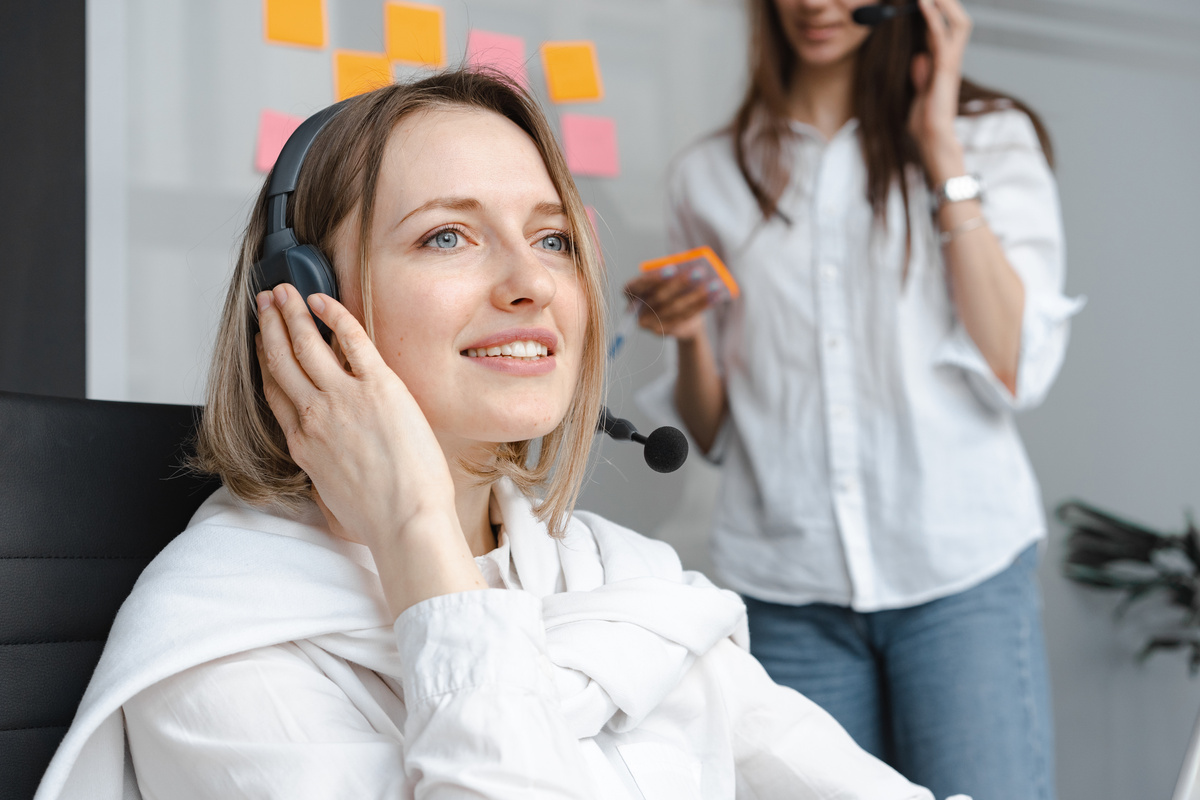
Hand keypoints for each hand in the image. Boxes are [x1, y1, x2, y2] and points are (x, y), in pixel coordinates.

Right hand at [255, 283, 457, 551]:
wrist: (406, 521)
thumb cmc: (379, 519)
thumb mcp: (332, 502)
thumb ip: (324, 479)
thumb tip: (329, 478)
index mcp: (303, 445)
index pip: (275, 392)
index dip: (265, 361)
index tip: (263, 342)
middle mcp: (314, 416)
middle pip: (281, 361)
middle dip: (270, 326)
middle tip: (265, 303)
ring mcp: (343, 398)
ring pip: (305, 344)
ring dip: (290, 313)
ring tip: (283, 291)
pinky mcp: (378, 386)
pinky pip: (350, 338)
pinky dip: (332, 314)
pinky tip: (322, 299)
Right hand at [623, 269, 712, 341]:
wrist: (683, 318)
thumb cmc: (673, 289)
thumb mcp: (671, 277)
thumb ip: (675, 272)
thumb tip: (690, 267)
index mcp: (631, 292)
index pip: (635, 285)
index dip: (653, 278)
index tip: (672, 269)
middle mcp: (635, 310)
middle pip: (658, 297)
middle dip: (680, 284)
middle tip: (699, 272)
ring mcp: (648, 324)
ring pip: (674, 309)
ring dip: (696, 295)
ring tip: (714, 284)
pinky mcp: (662, 332)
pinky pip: (683, 318)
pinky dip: (701, 305)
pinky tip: (715, 296)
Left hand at [908, 0, 971, 183]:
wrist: (932, 140)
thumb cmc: (925, 122)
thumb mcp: (918, 92)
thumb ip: (920, 74)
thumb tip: (919, 57)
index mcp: (945, 63)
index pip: (945, 28)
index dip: (938, 10)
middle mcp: (952, 59)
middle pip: (958, 19)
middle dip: (947, 1)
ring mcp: (951, 63)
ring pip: (957, 22)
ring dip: (944, 3)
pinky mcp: (945, 69)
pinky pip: (942, 37)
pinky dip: (933, 17)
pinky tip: (923, 2)